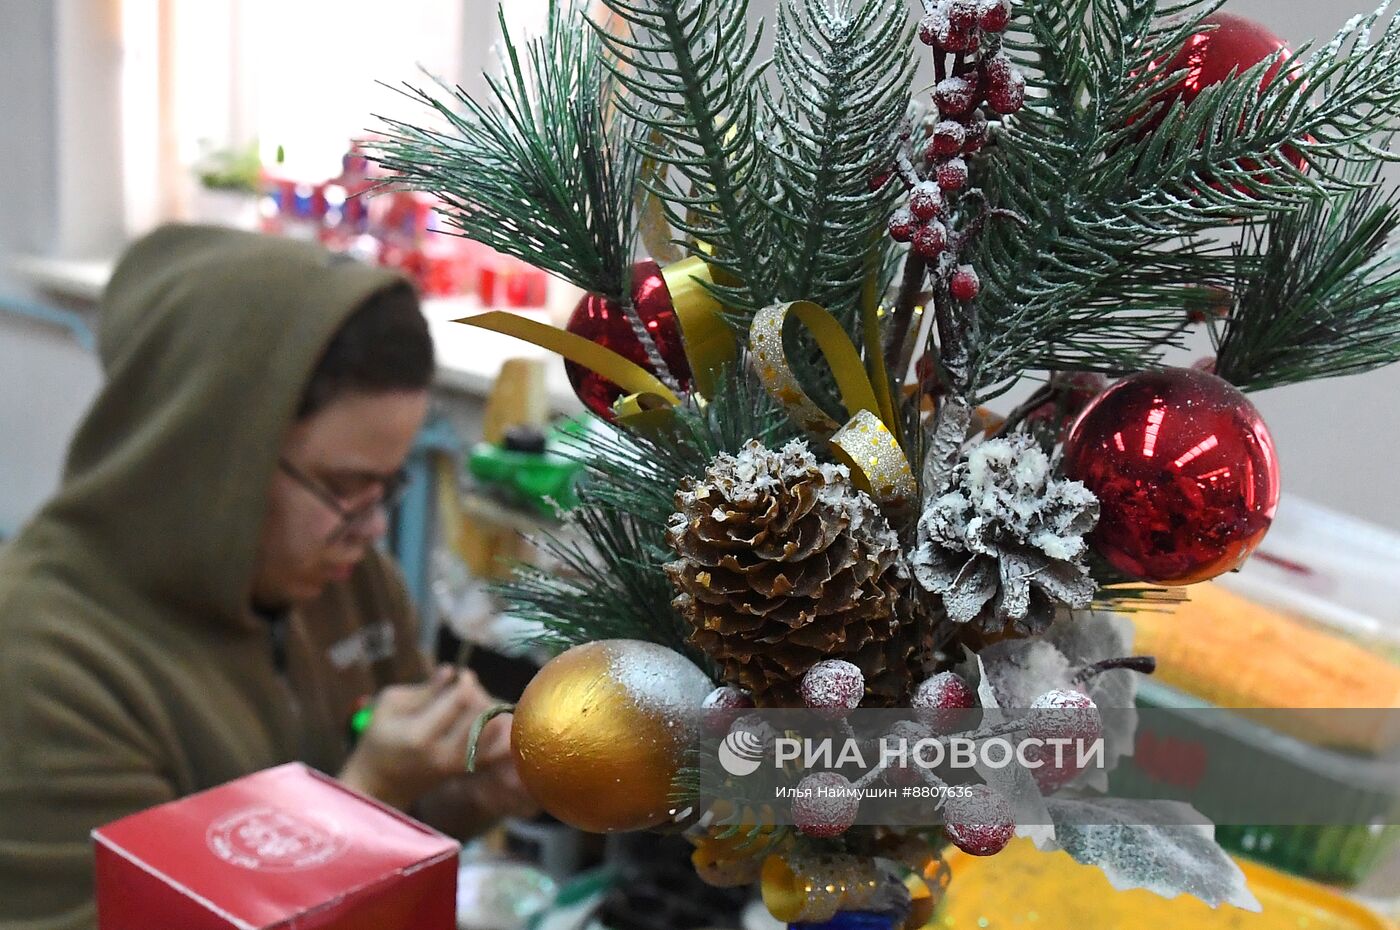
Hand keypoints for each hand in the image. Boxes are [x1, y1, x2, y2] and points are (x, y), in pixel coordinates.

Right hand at [338, 666, 508, 810]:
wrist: (381, 784)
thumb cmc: (378, 740)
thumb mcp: (389, 706)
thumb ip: (423, 689)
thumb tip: (451, 671)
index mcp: (420, 735)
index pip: (460, 701)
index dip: (467, 681)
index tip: (461, 674)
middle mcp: (444, 753)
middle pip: (482, 713)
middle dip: (479, 694)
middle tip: (467, 691)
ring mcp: (459, 765)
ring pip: (495, 730)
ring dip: (491, 711)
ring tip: (474, 705)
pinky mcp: (468, 771)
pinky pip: (499, 751)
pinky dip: (504, 733)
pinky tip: (496, 720)